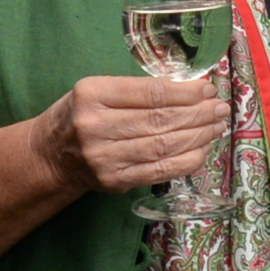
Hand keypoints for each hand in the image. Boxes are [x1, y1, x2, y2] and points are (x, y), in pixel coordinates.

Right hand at [29, 70, 223, 202]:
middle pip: (160, 120)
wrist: (50, 156)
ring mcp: (105, 157)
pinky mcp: (115, 181)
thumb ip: (136, 90)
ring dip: (198, 136)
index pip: (149, 93)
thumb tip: (190, 90)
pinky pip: (160, 171)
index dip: (184, 92)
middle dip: (198, 113)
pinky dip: (187, 160)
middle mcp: (96, 126)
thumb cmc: (80, 115)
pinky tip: (203, 149)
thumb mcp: (96, 91)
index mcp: (92, 95)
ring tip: (216, 126)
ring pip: (163, 146)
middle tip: (219, 108)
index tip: (206, 89)